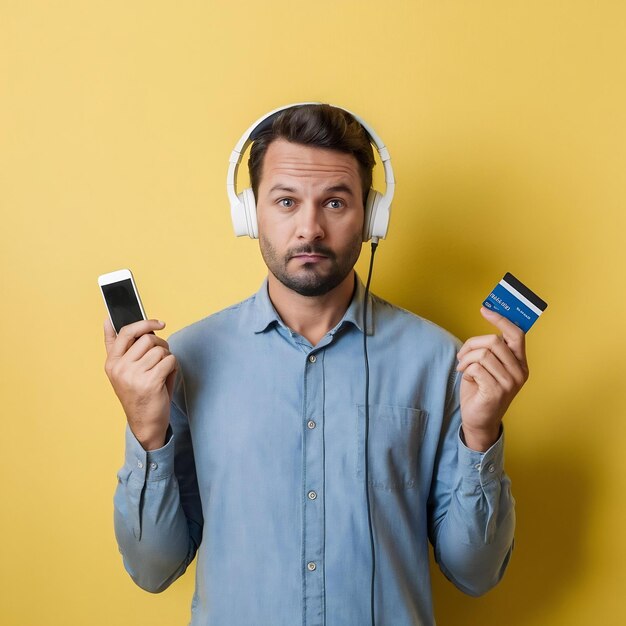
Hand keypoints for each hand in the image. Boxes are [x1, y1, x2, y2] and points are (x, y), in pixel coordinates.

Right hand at [103, 318, 177, 449]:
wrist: (145, 423)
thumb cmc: (138, 393)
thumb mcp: (124, 369)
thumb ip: (119, 346)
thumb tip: (108, 320)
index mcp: (111, 362)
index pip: (125, 332)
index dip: (144, 323)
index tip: (158, 323)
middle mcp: (119, 368)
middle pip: (148, 338)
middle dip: (161, 344)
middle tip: (163, 355)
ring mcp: (133, 375)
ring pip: (160, 350)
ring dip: (167, 357)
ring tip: (163, 369)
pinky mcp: (150, 382)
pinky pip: (169, 361)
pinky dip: (173, 366)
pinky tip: (168, 376)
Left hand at [456, 307, 528, 451]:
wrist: (478, 420)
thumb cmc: (480, 389)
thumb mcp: (488, 366)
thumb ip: (491, 349)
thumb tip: (487, 320)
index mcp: (520, 363)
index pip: (516, 334)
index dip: (501, 319)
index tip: (485, 309)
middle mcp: (519, 372)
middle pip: (494, 341)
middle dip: (472, 344)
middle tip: (462, 355)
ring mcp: (510, 383)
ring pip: (483, 354)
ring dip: (466, 359)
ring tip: (462, 368)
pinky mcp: (497, 392)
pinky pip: (476, 368)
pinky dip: (466, 369)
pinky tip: (465, 377)